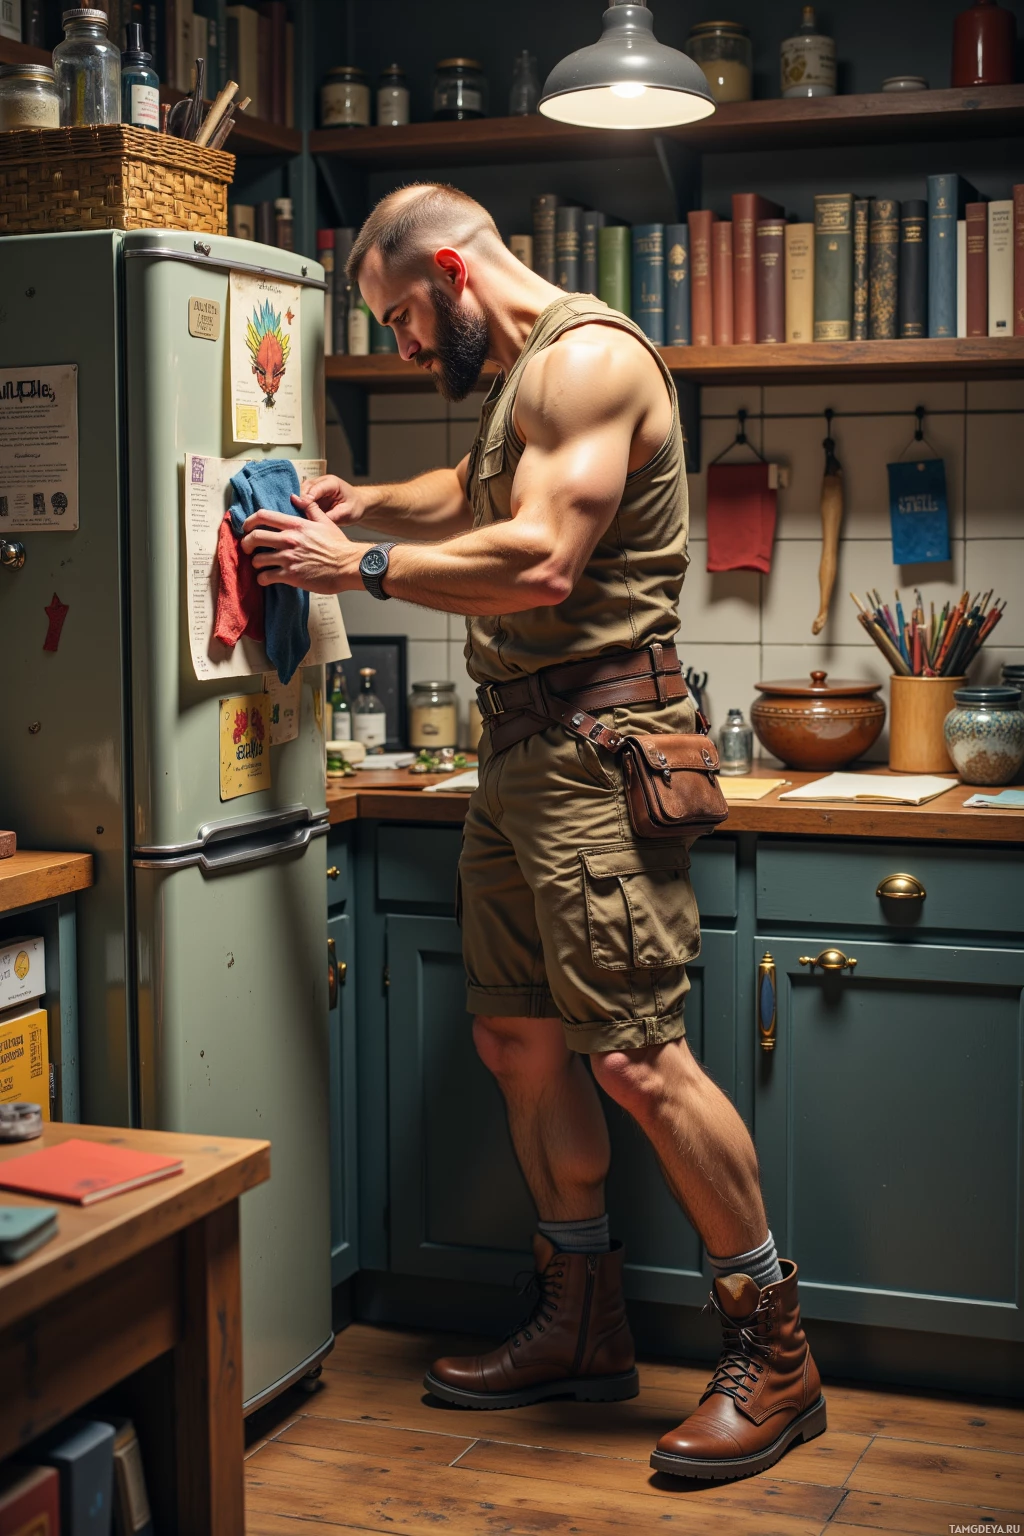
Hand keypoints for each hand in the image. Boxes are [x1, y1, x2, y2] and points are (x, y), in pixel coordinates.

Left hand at [240, 500, 362, 593]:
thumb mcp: (325, 522)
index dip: (248, 521)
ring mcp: (289, 558)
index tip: (245, 528)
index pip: (263, 516)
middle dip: (246, 544)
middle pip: (254, 537)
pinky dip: (262, 579)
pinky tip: (266, 579)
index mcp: (296, 525)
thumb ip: (309, 508)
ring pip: (257, 559)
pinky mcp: (291, 576)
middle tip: (247, 549)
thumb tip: (297, 497)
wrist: (348, 566)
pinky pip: (266, 577)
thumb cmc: (338, 546)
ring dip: (255, 564)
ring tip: (260, 566)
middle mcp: (289, 540)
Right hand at [293, 473, 364, 526]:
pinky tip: (298, 513)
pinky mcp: (313, 494)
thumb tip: (316, 521)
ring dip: (298, 502)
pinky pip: (302, 497)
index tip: (301, 507)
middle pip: (305, 488)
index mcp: (332, 483)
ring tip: (296, 514)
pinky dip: (299, 505)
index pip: (316, 488)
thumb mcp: (346, 513)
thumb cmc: (355, 507)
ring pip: (301, 491)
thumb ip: (332, 516)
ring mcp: (316, 486)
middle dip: (300, 500)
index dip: (307, 498)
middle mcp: (323, 482)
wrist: (358, 504)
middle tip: (296, 513)